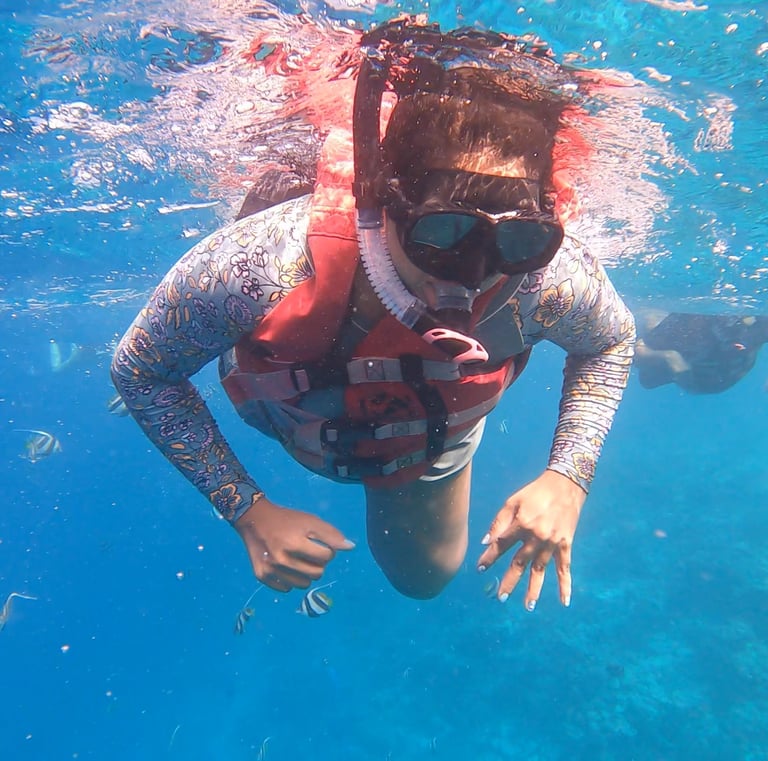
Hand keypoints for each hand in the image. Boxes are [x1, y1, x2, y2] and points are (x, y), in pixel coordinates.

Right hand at [234, 496, 354, 591]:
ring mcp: (270, 570)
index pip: (327, 557)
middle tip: (310, 553)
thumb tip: (351, 547)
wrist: (254, 520)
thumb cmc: (287, 520)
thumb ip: (331, 534)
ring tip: (300, 560)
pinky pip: (286, 588)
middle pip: (317, 573)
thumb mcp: (310, 521)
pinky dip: (290, 580)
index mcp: (294, 543)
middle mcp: (281, 559)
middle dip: (318, 564)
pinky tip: (286, 566)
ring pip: (303, 585)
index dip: (328, 550)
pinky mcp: (261, 576)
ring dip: (306, 574)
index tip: (319, 545)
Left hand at [477, 469, 585, 609]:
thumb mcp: (513, 501)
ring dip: (534, 589)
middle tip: (500, 596)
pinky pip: (565, 568)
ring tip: (527, 606)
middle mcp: (536, 536)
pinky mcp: (566, 544)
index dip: (490, 557)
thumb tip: (486, 541)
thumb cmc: (535, 492)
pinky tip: (564, 601)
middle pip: (519, 563)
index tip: (481, 568)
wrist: (566, 485)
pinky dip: (565, 585)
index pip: (501, 545)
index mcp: (522, 523)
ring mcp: (552, 542)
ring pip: (540, 570)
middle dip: (509, 580)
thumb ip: (499, 521)